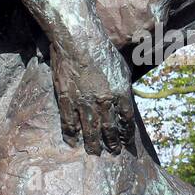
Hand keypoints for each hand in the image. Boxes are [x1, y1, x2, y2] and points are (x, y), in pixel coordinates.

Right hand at [51, 34, 136, 154]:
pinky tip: (74, 142)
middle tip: (114, 152)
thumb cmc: (102, 51)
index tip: (127, 142)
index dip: (128, 134)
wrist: (77, 41)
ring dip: (93, 144)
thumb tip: (125, 103)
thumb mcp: (121, 68)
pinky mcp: (67, 100)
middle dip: (113, 143)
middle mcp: (104, 101)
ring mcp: (84, 102)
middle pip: (110, 129)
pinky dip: (72, 135)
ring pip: (90, 131)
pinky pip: (69, 123)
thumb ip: (123, 88)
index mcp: (120, 92)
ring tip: (95, 153)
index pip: (127, 120)